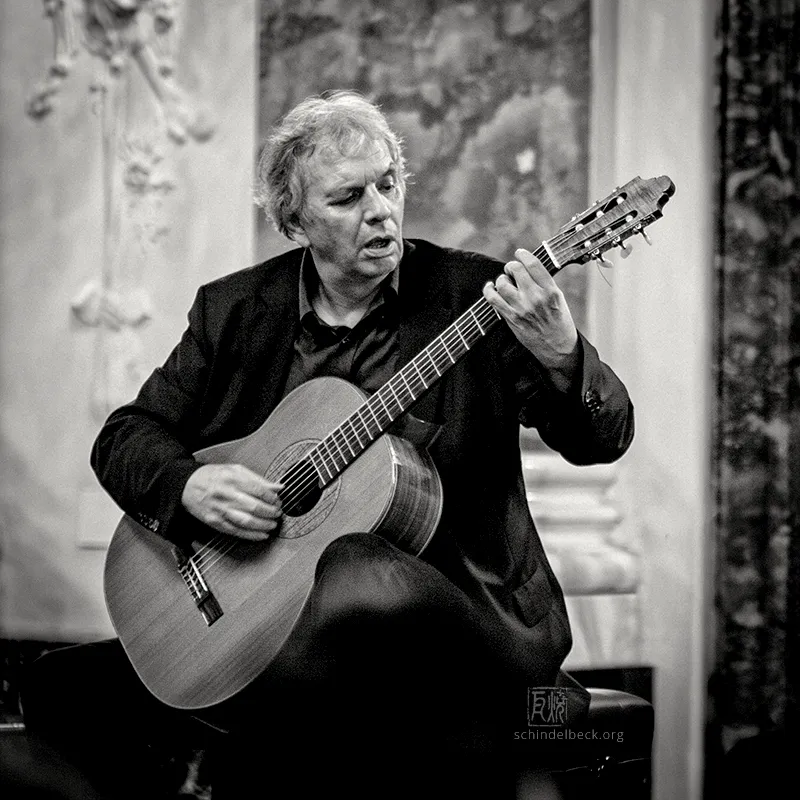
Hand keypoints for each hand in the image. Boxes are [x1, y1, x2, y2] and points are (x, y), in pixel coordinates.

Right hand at [181, 464, 282, 539]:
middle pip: (254, 507)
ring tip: (272, 525)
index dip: (272, 498)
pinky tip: (261, 534)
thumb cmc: (212, 476)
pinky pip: (236, 531)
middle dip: (270, 512)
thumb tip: (277, 486)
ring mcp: (221, 510)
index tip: (278, 501)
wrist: (187, 485)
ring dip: (263, 525)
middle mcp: (227, 495)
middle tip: (277, 513)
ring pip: (246, 521)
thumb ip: (258, 479)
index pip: (259, 490)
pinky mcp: (215, 522)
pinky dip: (251, 535)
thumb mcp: (235, 470)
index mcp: (233, 479)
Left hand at [483, 248, 578, 381]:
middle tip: (511, 270)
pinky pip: (493, 299)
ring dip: (501, 279)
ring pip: (502, 283)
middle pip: (516, 270)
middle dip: (511, 266)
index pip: (534, 265)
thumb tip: (528, 268)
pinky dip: (488, 290)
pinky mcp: (512, 318)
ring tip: (505, 281)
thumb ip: (545, 284)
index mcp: (551, 291)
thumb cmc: (559, 322)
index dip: (523, 255)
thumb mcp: (559, 299)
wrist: (557, 347)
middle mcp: (536, 298)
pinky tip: (490, 287)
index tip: (519, 253)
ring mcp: (522, 308)